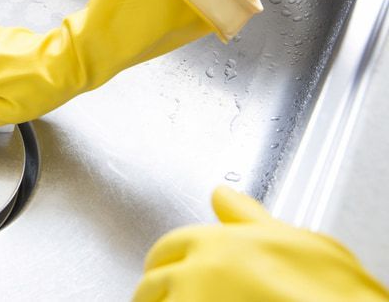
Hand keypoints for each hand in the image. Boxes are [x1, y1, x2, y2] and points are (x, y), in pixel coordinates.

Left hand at [134, 186, 388, 301]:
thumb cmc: (334, 292)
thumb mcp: (296, 241)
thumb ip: (248, 219)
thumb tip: (222, 196)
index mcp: (215, 243)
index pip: (169, 247)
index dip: (169, 261)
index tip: (167, 268)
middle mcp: (196, 274)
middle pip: (153, 283)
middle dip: (158, 291)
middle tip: (172, 299)